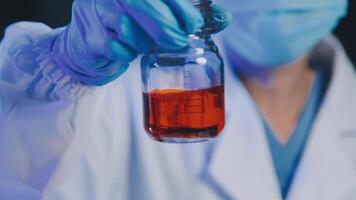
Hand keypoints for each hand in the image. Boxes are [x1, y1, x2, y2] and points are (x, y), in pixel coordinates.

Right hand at [53, 0, 229, 84]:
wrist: (91, 41)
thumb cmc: (130, 23)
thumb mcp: (159, 13)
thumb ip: (188, 12)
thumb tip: (225, 17)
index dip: (181, 8)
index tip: (195, 24)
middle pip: (141, 3)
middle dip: (166, 26)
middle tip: (180, 42)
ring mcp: (97, 11)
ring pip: (129, 28)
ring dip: (146, 42)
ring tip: (150, 45)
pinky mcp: (91, 35)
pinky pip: (116, 48)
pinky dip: (128, 53)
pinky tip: (129, 51)